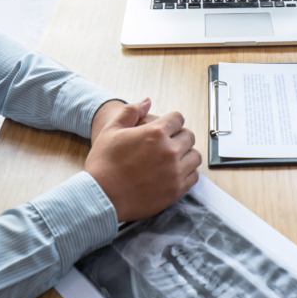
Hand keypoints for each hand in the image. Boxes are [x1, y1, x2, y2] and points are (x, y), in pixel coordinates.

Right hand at [85, 99, 201, 222]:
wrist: (101, 197)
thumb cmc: (103, 163)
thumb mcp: (111, 130)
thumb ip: (131, 111)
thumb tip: (147, 100)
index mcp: (155, 133)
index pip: (178, 118)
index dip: (171, 121)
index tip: (166, 127)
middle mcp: (169, 151)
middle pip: (189, 136)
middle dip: (180, 136)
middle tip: (168, 143)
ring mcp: (175, 172)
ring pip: (195, 156)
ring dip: (186, 154)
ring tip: (173, 157)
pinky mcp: (176, 190)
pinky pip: (193, 176)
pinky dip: (187, 172)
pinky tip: (175, 172)